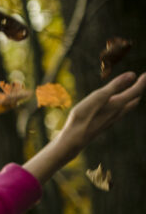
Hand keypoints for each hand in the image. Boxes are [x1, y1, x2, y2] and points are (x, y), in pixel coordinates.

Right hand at [23, 71, 144, 183]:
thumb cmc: (84, 116)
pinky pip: (118, 113)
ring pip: (126, 108)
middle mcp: (118, 113)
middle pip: (133, 101)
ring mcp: (111, 120)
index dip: (142, 82)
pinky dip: (122, 105)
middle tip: (141, 83)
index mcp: (118, 104)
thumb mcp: (98, 97)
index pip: (135, 91)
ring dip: (131, 99)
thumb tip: (132, 75)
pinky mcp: (103, 124)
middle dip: (138, 91)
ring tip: (131, 94)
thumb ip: (115, 86)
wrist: (74, 139)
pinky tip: (114, 107)